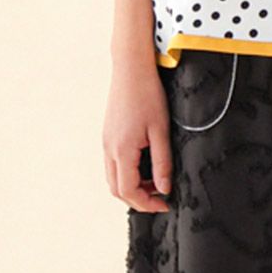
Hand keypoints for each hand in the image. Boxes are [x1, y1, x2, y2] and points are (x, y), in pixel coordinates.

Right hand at [102, 60, 172, 211]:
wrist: (131, 69)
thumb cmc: (148, 95)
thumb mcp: (161, 132)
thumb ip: (162, 163)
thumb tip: (163, 189)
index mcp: (122, 150)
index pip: (129, 191)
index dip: (147, 203)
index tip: (165, 203)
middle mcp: (109, 149)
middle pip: (117, 190)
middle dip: (138, 200)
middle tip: (160, 199)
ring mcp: (106, 143)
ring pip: (114, 179)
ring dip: (133, 188)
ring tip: (155, 184)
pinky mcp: (108, 137)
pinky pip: (113, 166)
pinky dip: (128, 176)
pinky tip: (145, 169)